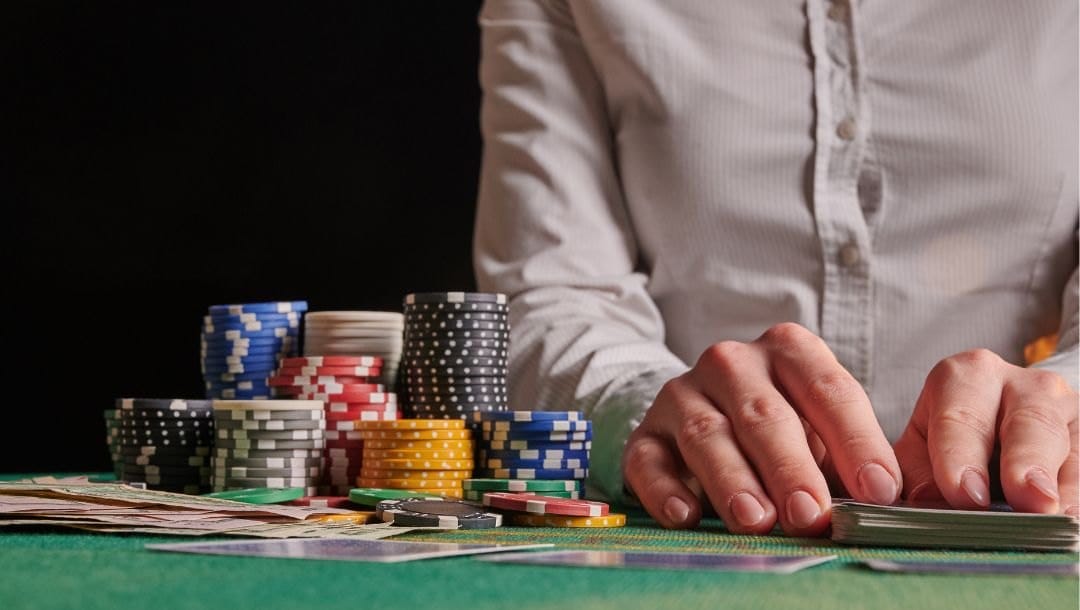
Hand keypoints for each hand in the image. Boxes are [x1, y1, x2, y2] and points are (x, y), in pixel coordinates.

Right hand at [622, 323, 901, 534]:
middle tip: (811, 516)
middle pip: (763, 414)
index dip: (856, 442)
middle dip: (790, 468)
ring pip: (705, 435)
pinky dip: (665, 490)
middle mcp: (731, 363)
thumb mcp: (822, 433)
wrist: (706, 417)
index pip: (828, 390)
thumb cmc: (783, 432)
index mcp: (788, 350)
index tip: (878, 492)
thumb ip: (847, 463)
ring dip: (732, 480)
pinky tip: (686, 516)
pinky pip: (649, 460)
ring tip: (756, 521)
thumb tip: (883, 504)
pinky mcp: (645, 434)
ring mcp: (682, 394)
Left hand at [894, 349, 1078, 514]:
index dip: (961, 456)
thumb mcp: (923, 447)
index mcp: (965, 377)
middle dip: (1025, 462)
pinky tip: (1069, 515)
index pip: (959, 417)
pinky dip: (1076, 493)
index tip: (966, 494)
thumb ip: (920, 473)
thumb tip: (927, 502)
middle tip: (1026, 500)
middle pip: (1027, 422)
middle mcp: (1021, 384)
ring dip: (1063, 482)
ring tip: (1057, 514)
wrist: (1003, 417)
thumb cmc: (954, 438)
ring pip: (1066, 443)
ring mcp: (1065, 408)